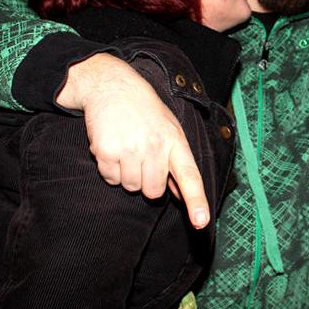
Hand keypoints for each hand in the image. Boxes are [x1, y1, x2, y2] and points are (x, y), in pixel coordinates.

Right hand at [57, 53, 209, 227]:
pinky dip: (110, 169)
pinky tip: (113, 147)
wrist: (112, 86)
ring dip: (127, 174)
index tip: (201, 222)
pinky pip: (110, 179)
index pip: (190, 175)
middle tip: (142, 158)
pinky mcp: (107, 150)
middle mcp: (155, 145)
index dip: (196, 201)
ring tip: (127, 148)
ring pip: (131, 187)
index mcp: (175, 140)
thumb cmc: (145, 111)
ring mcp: (130, 148)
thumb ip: (177, 163)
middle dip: (147, 182)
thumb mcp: (169, 129)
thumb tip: (183, 195)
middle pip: (153, 191)